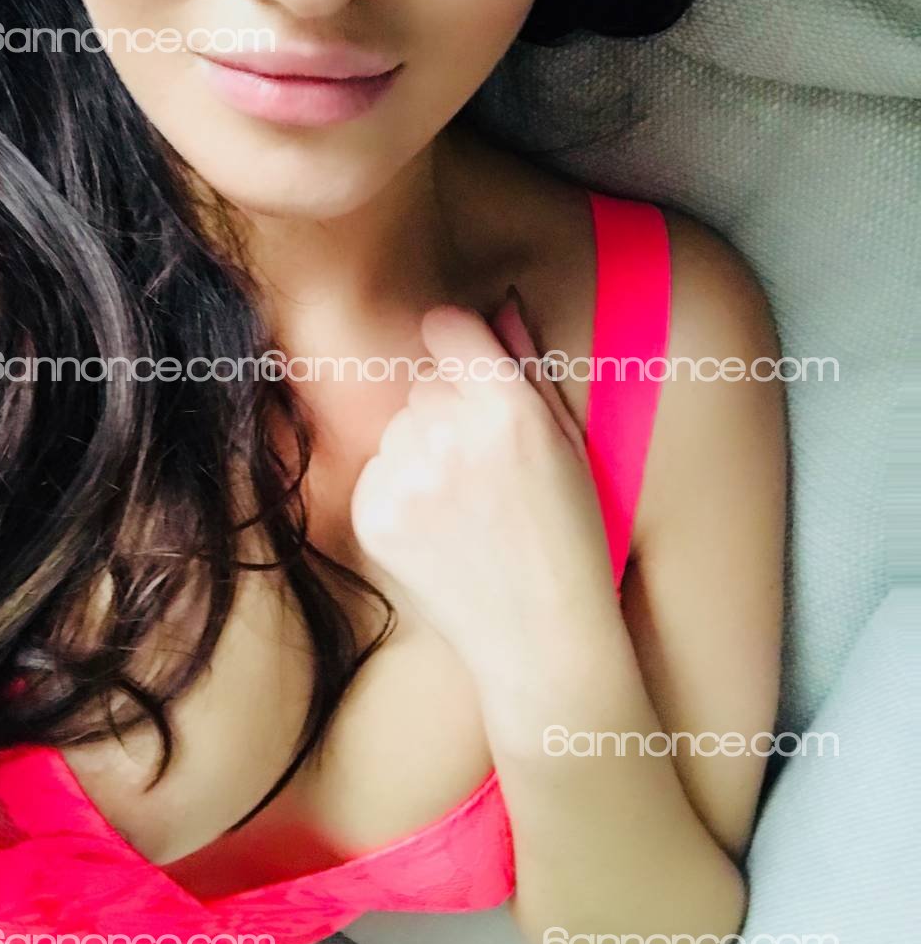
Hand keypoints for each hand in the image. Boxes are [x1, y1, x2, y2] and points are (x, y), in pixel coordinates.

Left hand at [349, 299, 613, 679]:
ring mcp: (407, 479)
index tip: (460, 355)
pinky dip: (400, 493)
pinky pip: (377, 472)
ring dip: (422, 452)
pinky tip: (440, 529)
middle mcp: (452, 436)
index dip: (455, 340)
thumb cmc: (570, 537)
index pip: (447, 325)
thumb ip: (528, 369)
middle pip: (423, 384)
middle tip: (487, 467)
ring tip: (466, 506)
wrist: (542, 637)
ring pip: (398, 429)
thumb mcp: (568, 445)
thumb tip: (497, 306)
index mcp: (509, 409)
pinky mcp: (374, 517)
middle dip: (448, 409)